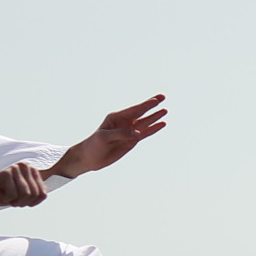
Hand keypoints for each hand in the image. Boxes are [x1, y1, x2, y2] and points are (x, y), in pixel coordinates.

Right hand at [0, 162, 48, 208]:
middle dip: (23, 202)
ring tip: (6, 196)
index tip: (22, 201)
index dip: (32, 203)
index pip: (43, 194)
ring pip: (25, 194)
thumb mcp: (23, 195)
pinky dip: (5, 199)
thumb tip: (46, 193)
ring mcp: (15, 168)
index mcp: (32, 170)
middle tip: (12, 200)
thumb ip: (36, 193)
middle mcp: (25, 166)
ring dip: (15, 201)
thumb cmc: (3, 195)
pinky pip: (12, 195)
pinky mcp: (5, 173)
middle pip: (34, 194)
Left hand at [50, 95, 166, 178]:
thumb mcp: (104, 137)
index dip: (145, 105)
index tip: (155, 100)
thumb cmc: (94, 145)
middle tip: (163, 97)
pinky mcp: (132, 141)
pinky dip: (153, 129)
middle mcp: (124, 122)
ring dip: (155, 117)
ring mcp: (129, 132)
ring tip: (165, 110)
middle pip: (141, 112)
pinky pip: (145, 134)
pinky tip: (162, 124)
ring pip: (145, 123)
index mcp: (116, 118)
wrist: (90, 158)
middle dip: (152, 106)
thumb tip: (137, 132)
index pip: (134, 110)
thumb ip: (120, 134)